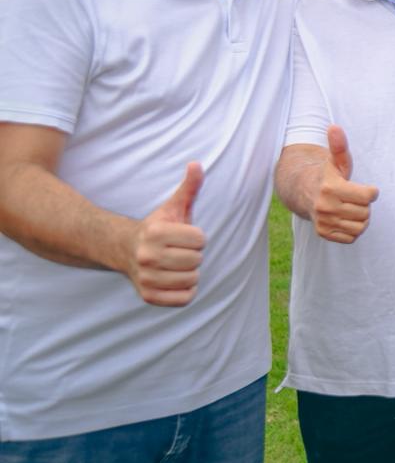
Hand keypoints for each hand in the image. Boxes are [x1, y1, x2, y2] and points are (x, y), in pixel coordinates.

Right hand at [128, 162, 205, 306]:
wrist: (126, 250)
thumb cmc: (159, 227)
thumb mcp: (174, 206)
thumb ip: (189, 187)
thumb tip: (197, 164)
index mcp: (156, 232)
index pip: (200, 239)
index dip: (197, 236)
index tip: (183, 235)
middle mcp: (147, 256)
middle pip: (197, 260)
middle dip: (194, 254)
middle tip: (178, 250)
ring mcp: (145, 278)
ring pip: (192, 279)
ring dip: (190, 272)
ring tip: (175, 264)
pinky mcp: (148, 296)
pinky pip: (184, 299)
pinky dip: (185, 291)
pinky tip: (174, 279)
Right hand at [311, 125, 378, 243]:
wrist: (304, 192)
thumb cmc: (328, 174)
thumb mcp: (335, 160)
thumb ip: (339, 146)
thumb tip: (335, 127)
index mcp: (331, 188)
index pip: (368, 197)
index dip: (371, 192)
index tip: (367, 189)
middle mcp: (325, 206)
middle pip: (366, 212)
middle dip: (364, 205)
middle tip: (353, 198)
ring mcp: (323, 222)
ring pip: (361, 226)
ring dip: (361, 218)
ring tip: (350, 208)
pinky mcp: (323, 233)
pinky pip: (352, 237)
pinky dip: (353, 230)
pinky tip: (345, 218)